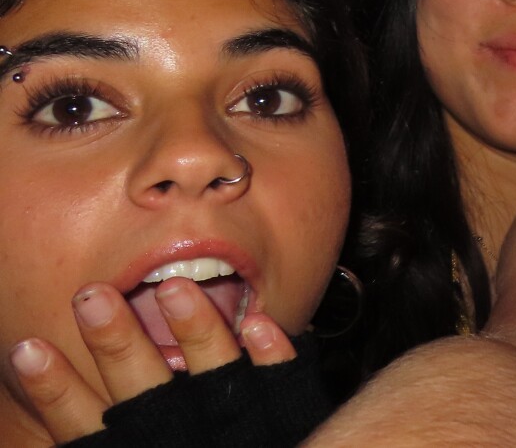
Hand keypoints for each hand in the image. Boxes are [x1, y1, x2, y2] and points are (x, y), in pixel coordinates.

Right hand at [8, 278, 295, 442]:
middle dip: (116, 342)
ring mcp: (232, 430)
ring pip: (212, 378)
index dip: (56, 391)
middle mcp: (179, 441)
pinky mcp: (281, 422)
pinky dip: (272, 356)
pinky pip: (280, 387)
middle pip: (142, 391)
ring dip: (196, 330)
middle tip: (92, 296)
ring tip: (176, 289)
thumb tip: (57, 377)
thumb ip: (119, 422)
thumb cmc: (197, 442)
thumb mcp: (143, 442)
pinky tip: (259, 324)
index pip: (84, 427)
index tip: (29, 349)